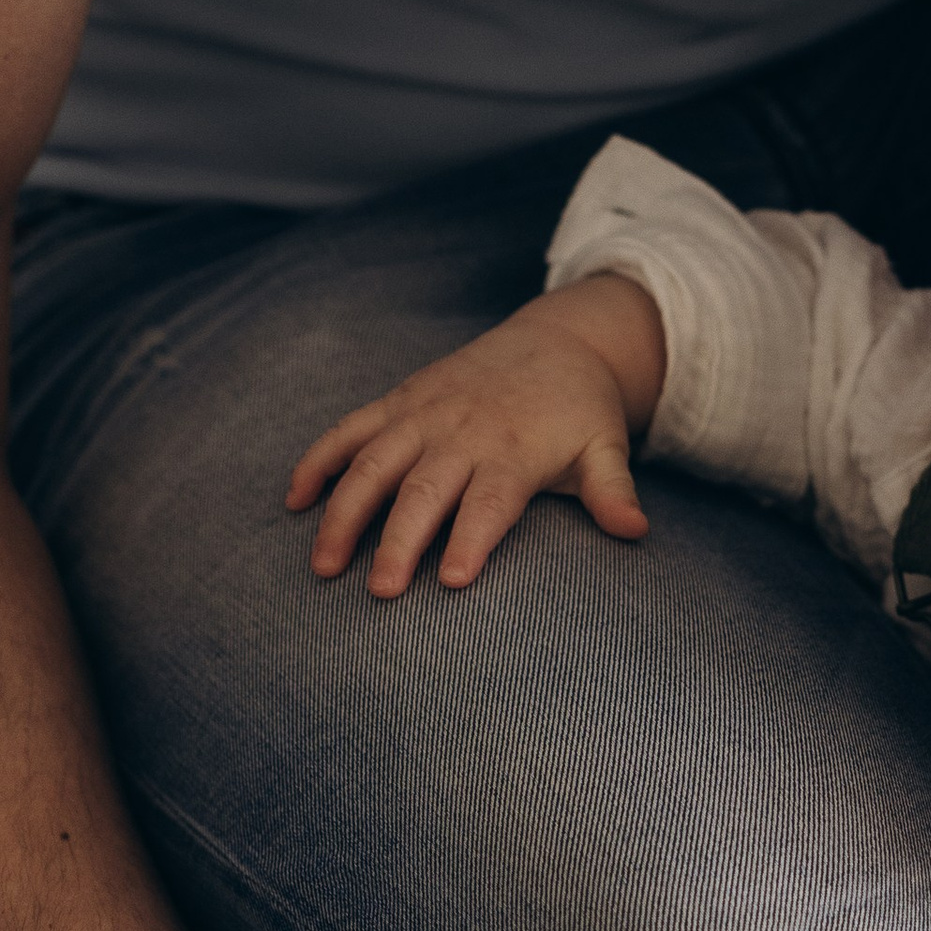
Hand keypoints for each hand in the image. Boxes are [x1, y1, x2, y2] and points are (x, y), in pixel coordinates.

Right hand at [287, 282, 662, 594]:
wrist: (558, 340)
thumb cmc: (580, 409)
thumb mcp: (605, 447)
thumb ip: (613, 490)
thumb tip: (636, 530)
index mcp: (513, 450)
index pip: (490, 501)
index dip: (470, 538)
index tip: (452, 580)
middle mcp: (462, 432)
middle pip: (424, 490)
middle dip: (399, 540)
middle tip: (379, 590)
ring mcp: (424, 414)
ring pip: (373, 463)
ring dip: (344, 512)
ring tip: (323, 565)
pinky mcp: (399, 401)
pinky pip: (349, 429)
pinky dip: (319, 460)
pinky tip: (295, 500)